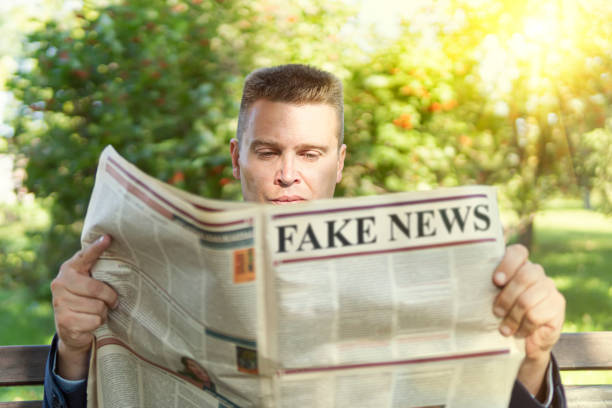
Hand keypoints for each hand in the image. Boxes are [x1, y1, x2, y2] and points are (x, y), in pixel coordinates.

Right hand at [51, 234, 117, 378]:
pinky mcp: (63, 321)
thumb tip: (110, 243)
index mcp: (69, 269)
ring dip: (103, 312)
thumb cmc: (86, 300)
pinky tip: (90, 322)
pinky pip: (94, 321)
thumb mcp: (89, 282)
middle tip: (112, 301)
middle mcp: (60, 283)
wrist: (70, 329)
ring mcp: (59, 302)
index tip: (108, 238)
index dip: (96, 248)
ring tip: (97, 312)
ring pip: (97, 307)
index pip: (85, 256)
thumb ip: (96, 268)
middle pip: (96, 289)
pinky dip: (97, 323)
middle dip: (109, 297)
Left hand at [492, 244, 564, 396]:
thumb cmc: (503, 314)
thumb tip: (463, 283)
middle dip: (506, 298)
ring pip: (527, 299)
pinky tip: (519, 332)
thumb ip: (486, 288)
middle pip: (524, 276)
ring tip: (504, 329)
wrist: (526, 339)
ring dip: (513, 317)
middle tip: (496, 312)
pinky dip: (524, 327)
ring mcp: (549, 287)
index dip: (508, 264)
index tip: (496, 281)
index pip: (518, 252)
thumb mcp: (491, 299)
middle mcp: (536, 273)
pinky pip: (536, 315)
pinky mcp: (557, 304)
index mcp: (519, 265)